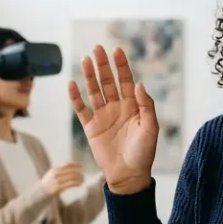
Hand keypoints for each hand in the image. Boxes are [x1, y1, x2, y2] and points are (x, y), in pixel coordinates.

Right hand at [40, 161, 84, 194]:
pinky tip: (79, 184)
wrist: (36, 196)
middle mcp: (55, 173)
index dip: (75, 164)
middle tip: (83, 176)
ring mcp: (56, 181)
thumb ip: (58, 172)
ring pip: (72, 177)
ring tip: (82, 181)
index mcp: (54, 169)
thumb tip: (69, 170)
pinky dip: (77, 183)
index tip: (81, 165)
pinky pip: (70, 184)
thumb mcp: (50, 176)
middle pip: (71, 170)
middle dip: (79, 173)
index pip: (67, 164)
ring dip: (79, 178)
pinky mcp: (57, 188)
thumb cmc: (45, 187)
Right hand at [68, 45, 157, 194]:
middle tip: (97, 48)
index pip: (126, 81)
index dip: (121, 66)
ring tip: (85, 59)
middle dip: (103, 65)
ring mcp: (103, 116)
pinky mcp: (91, 127)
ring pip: (94, 91)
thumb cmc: (143, 153)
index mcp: (133, 106)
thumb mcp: (151, 128)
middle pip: (108, 82)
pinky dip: (76, 97)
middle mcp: (117, 107)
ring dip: (90, 76)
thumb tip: (139, 84)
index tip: (116, 50)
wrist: (128, 175)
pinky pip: (81, 109)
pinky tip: (71, 84)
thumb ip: (146, 106)